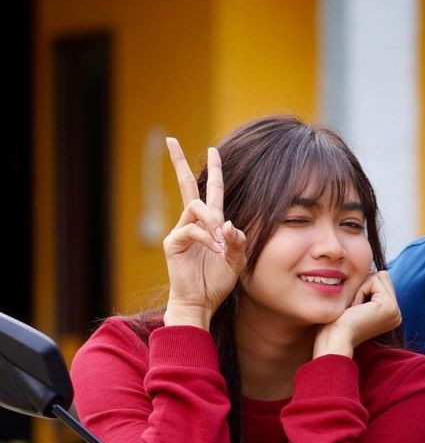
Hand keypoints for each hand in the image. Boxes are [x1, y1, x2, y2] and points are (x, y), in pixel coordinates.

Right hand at [162, 138, 246, 328]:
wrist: (201, 302)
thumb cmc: (218, 281)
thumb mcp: (237, 259)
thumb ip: (237, 240)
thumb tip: (227, 223)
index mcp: (211, 222)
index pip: (211, 191)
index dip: (214, 171)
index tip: (213, 150)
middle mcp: (194, 222)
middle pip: (186, 185)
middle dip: (178, 162)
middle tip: (170, 140)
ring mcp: (181, 230)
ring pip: (196, 207)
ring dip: (212, 221)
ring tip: (220, 245)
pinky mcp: (173, 242)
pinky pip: (191, 229)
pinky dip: (205, 237)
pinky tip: (214, 249)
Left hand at [313, 271, 401, 357]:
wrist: (334, 341)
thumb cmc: (337, 325)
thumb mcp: (355, 304)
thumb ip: (367, 289)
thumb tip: (370, 268)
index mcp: (391, 314)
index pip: (381, 281)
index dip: (363, 287)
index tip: (353, 308)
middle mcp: (397, 313)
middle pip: (383, 276)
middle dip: (364, 285)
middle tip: (353, 308)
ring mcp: (395, 311)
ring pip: (380, 276)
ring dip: (361, 288)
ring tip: (354, 309)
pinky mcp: (389, 306)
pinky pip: (374, 280)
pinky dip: (360, 291)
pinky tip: (355, 309)